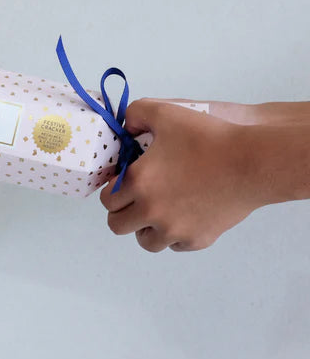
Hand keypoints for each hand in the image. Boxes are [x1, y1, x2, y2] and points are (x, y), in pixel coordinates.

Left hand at [99, 99, 259, 252]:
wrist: (253, 162)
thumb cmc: (209, 137)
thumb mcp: (166, 113)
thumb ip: (136, 114)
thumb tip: (126, 128)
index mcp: (138, 182)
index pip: (107, 199)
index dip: (112, 191)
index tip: (123, 184)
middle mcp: (151, 211)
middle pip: (117, 225)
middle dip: (122, 212)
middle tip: (135, 200)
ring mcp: (175, 229)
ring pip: (146, 241)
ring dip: (146, 227)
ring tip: (157, 211)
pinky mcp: (198, 240)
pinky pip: (175, 245)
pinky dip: (174, 235)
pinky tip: (181, 216)